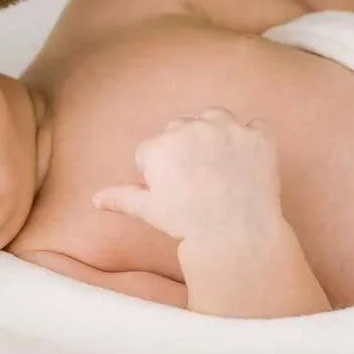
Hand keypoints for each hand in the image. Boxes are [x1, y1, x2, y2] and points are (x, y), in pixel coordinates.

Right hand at [93, 107, 285, 246]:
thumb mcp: (148, 210)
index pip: (154, 148)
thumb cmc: (188, 223)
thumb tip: (96, 199)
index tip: (175, 191)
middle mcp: (192, 128)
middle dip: (185, 148)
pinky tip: (247, 163)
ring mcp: (228, 129)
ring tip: (220, 165)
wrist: (237, 235)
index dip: (160, 171)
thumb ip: (121, 197)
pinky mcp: (258, 136)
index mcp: (160, 145)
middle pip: (182, 128)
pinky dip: (252, 140)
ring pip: (214, 118)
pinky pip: (255, 127)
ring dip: (214, 133)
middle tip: (198, 181)